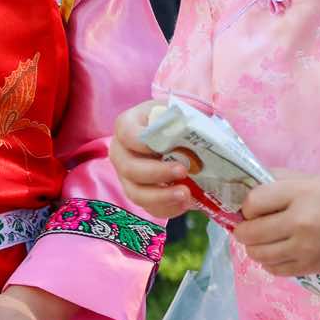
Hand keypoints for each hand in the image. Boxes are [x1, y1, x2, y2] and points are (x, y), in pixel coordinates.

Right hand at [110, 103, 197, 220]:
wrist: (179, 139)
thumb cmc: (177, 121)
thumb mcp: (180, 112)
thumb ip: (184, 118)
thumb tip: (198, 125)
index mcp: (127, 126)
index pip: (127, 133)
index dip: (141, 142)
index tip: (163, 147)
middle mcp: (121, 153)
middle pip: (129, 168)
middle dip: (157, 173)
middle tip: (183, 171)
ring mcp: (128, 178)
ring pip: (136, 193)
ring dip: (162, 196)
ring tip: (186, 194)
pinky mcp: (142, 195)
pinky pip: (150, 208)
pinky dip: (169, 208)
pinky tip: (187, 202)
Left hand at [235, 174, 319, 274]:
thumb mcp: (311, 179)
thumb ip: (278, 180)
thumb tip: (245, 187)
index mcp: (301, 195)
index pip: (253, 203)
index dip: (247, 206)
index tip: (254, 207)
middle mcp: (301, 223)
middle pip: (250, 232)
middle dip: (244, 229)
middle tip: (250, 225)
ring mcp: (305, 249)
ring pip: (258, 254)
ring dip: (254, 247)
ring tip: (262, 239)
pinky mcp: (309, 268)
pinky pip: (274, 269)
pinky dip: (269, 261)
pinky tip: (278, 251)